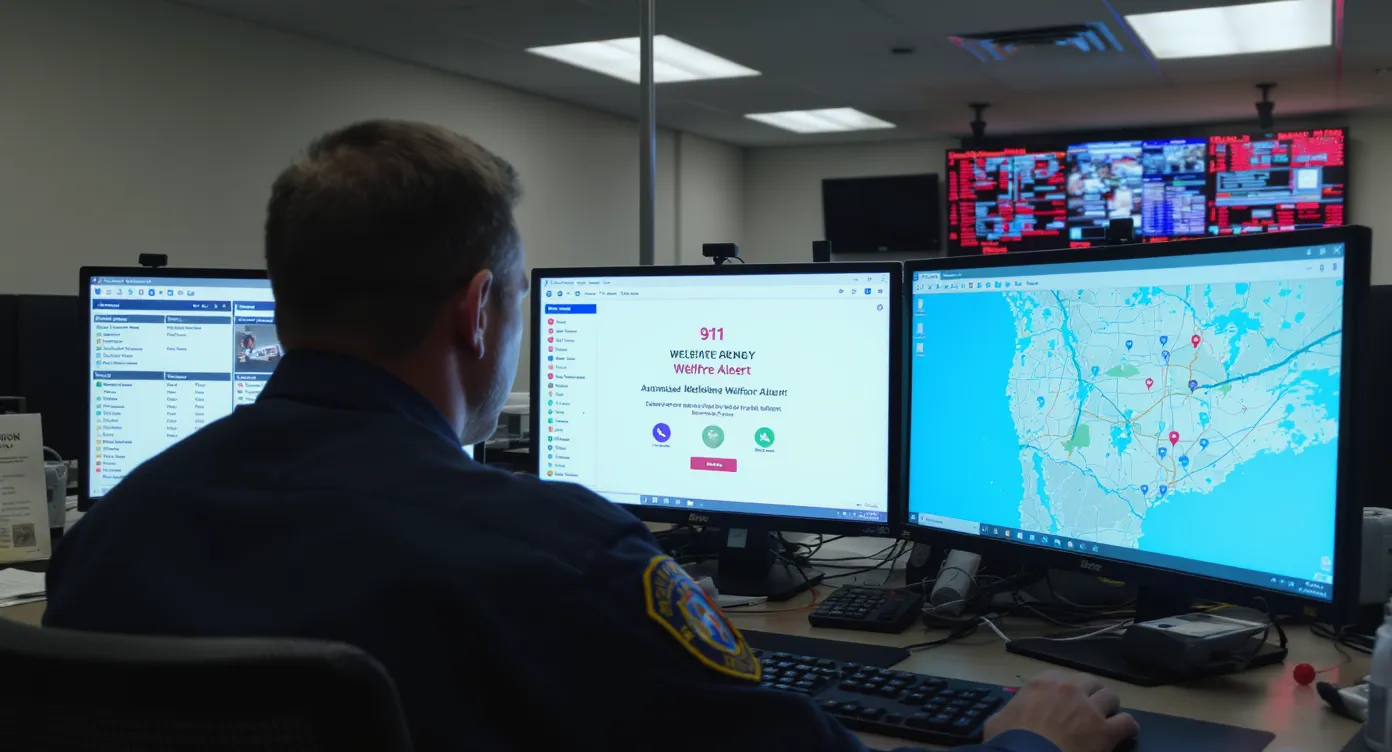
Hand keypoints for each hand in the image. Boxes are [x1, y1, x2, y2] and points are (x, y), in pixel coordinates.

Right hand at [983, 671, 1138, 751]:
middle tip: (1088, 709)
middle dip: (1091, 694)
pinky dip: (1127, 727)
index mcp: (1042, 684)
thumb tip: (1010, 715)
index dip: (1065, 691)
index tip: (1064, 702)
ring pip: (1111, 697)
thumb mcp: (999, 720)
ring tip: (1107, 718)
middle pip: (1090, 682)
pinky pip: (1127, 721)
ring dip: (1109, 707)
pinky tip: (1123, 732)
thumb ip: (1011, 710)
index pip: (1061, 678)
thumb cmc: (1009, 740)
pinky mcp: (1105, 730)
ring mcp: (1089, 709)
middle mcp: (1069, 689)